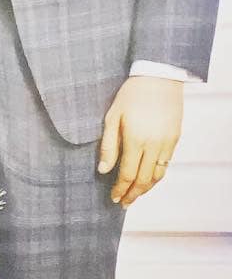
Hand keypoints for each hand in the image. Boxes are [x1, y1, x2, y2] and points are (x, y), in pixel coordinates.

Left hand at [98, 76, 184, 206]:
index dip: (120, 189)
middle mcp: (154, 144)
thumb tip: (103, 170)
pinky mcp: (175, 137)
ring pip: (158, 174)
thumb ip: (108, 146)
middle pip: (144, 180)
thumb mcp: (112, 117)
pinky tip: (148, 178)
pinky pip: (166, 163)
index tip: (114, 198)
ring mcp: (167, 141)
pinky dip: (157, 175)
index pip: (128, 174)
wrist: (160, 75)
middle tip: (124, 203)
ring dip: (146, 188)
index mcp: (136, 140)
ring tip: (135, 194)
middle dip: (133, 194)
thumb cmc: (132, 94)